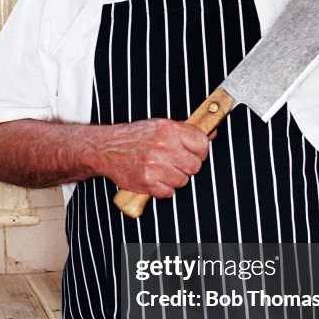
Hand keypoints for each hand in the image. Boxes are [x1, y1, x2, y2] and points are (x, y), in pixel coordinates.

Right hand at [95, 118, 212, 197]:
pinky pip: (169, 192)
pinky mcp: (147, 182)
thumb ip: (186, 130)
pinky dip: (163, 189)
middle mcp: (163, 146)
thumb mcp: (161, 126)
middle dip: (187, 166)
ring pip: (183, 181)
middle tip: (174, 162)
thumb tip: (211, 134)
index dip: (200, 152)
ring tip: (161, 170)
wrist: (107, 148)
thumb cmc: (134, 137)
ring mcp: (155, 165)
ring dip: (174, 179)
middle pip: (194, 166)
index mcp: (169, 130)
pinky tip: (154, 178)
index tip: (194, 153)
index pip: (202, 145)